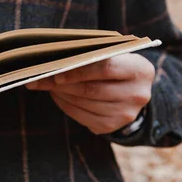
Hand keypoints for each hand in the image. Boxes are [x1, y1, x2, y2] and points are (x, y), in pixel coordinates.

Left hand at [26, 54, 154, 134]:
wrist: (133, 90)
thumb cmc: (117, 65)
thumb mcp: (113, 55)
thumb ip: (91, 55)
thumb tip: (54, 60)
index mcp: (140, 70)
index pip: (105, 69)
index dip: (78, 71)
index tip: (56, 72)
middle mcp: (137, 95)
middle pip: (91, 89)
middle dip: (62, 84)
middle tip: (41, 78)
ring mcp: (125, 114)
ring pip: (84, 103)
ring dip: (61, 94)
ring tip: (48, 84)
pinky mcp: (111, 126)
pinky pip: (81, 116)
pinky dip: (65, 105)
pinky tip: (58, 95)